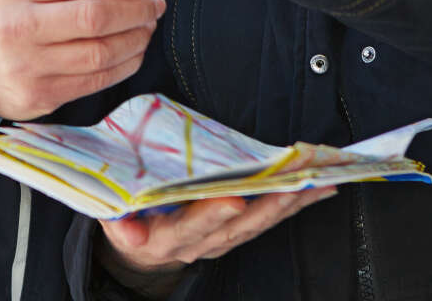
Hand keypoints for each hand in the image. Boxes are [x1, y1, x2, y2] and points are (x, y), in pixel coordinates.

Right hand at [0, 0, 170, 119]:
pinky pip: (96, 80)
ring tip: (147, 22)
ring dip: (136, 36)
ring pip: (101, 51)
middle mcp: (19, 26)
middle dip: (137, 7)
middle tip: (155, 0)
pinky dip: (125, 64)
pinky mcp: (41, 94)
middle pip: (96, 16)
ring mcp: (29, 64)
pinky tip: (133, 49)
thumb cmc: (1, 5)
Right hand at [97, 181, 336, 294]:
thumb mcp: (114, 220)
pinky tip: (317, 189)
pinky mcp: (237, 231)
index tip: (232, 199)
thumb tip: (128, 233)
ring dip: (289, 202)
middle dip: (266, 204)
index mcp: (168, 237)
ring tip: (314, 182)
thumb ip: (120, 224)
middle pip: (238, 226)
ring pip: (261, 222)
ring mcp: (222, 238)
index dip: (211, 214)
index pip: (191, 226)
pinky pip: (269, 218)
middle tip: (290, 184)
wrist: (143, 249)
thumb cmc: (130, 222)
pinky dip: (294, 203)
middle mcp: (201, 242)